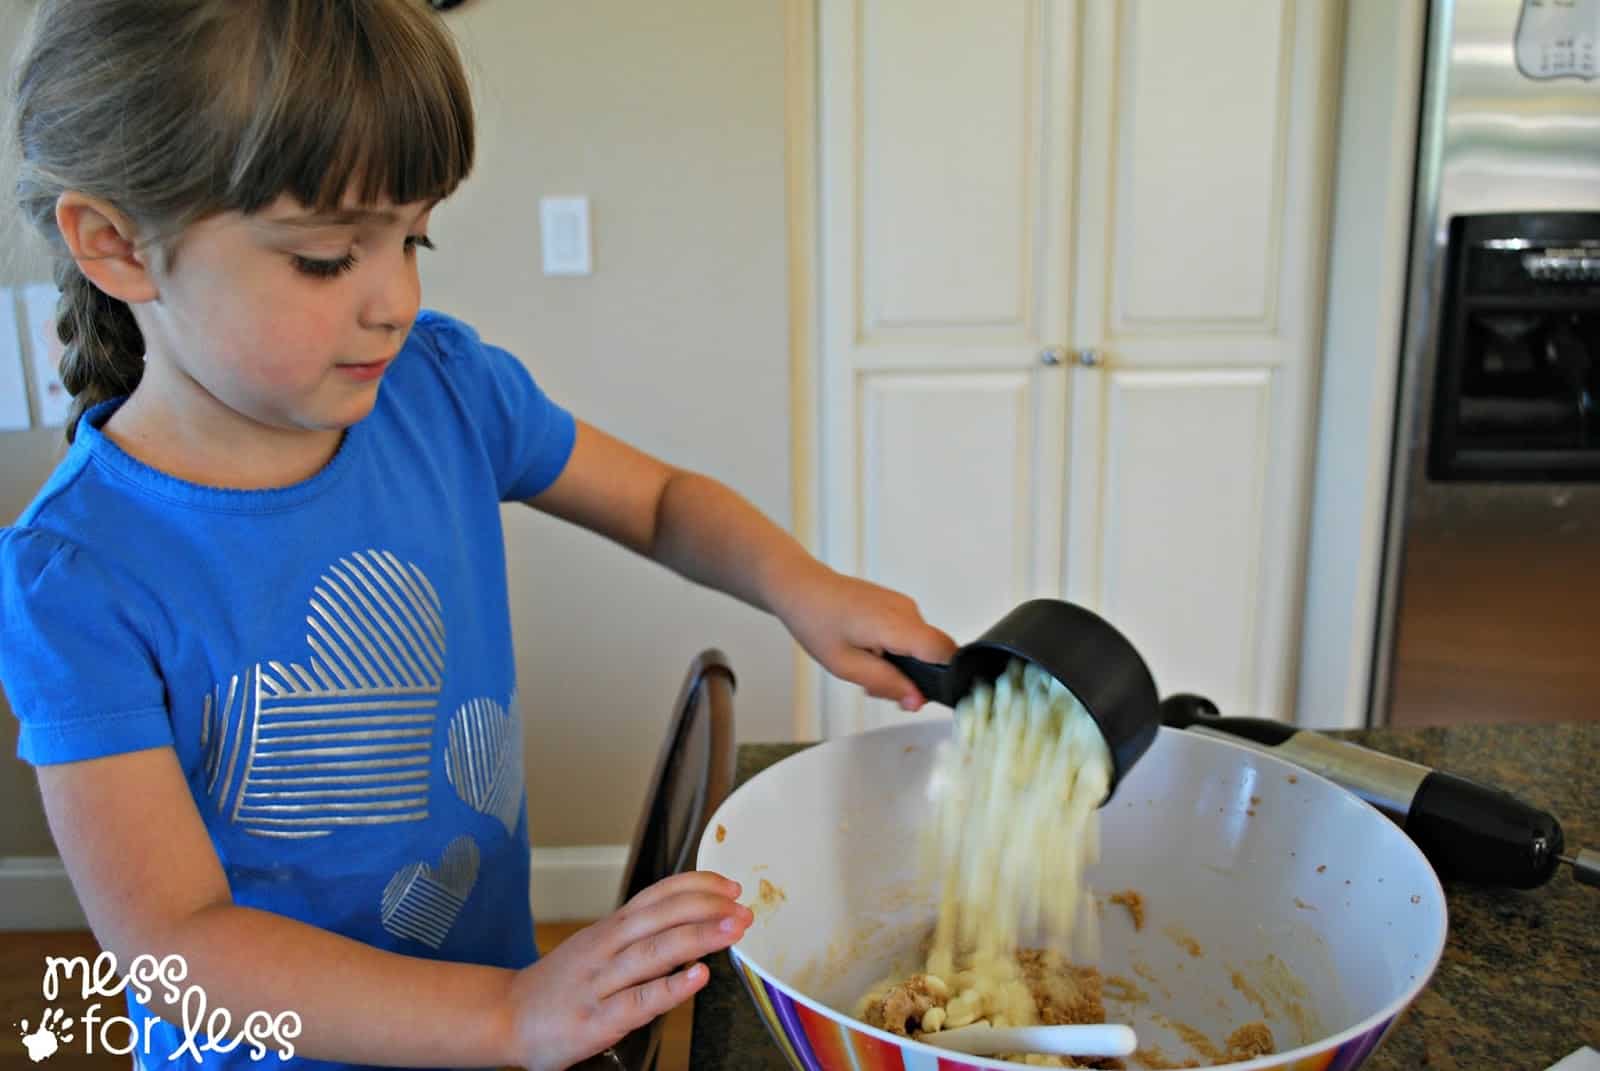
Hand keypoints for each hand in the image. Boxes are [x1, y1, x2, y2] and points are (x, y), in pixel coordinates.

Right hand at [504, 872, 751, 1070]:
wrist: (505, 1017)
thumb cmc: (558, 984)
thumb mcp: (596, 946)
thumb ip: (637, 934)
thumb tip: (691, 922)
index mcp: (610, 928)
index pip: (657, 895)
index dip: (696, 886)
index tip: (730, 886)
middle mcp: (606, 947)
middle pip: (661, 916)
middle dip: (706, 907)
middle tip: (743, 908)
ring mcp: (601, 982)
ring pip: (654, 951)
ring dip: (698, 937)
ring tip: (732, 930)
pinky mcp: (598, 1019)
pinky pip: (640, 1000)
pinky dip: (671, 987)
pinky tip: (698, 977)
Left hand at [775, 564, 957, 710]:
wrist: (802, 588)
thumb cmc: (817, 621)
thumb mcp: (847, 666)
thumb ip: (886, 684)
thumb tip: (917, 700)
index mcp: (896, 624)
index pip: (945, 652)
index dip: (943, 678)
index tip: (920, 694)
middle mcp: (907, 611)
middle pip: (933, 654)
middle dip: (913, 677)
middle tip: (877, 684)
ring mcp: (904, 605)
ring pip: (921, 647)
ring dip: (901, 664)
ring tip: (865, 665)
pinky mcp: (898, 605)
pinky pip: (910, 635)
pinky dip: (895, 650)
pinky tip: (868, 652)